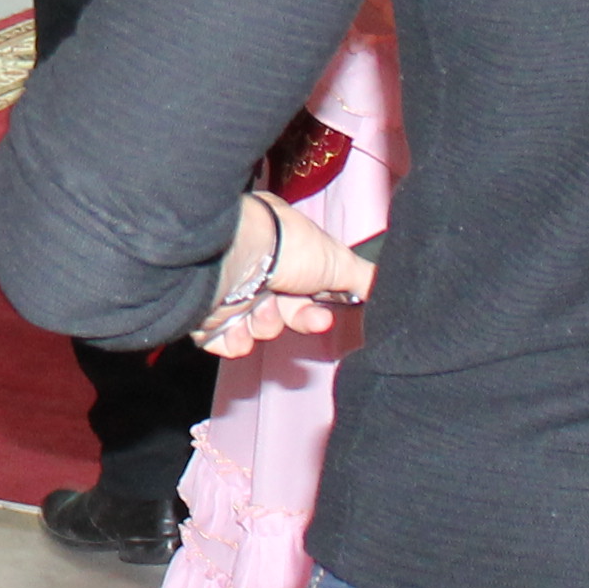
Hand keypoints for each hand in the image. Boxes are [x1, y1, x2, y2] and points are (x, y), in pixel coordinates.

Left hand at [192, 192, 374, 356]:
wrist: (231, 252)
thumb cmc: (281, 246)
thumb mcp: (337, 260)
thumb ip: (362, 278)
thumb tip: (383, 286)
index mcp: (281, 248)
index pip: (304, 286)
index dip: (316, 305)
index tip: (325, 313)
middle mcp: (253, 266)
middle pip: (283, 310)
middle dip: (298, 319)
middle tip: (308, 319)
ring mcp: (227, 288)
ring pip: (256, 327)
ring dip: (265, 327)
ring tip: (262, 313)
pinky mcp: (205, 311)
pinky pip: (224, 340)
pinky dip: (235, 341)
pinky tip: (239, 330)